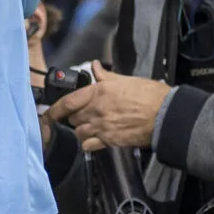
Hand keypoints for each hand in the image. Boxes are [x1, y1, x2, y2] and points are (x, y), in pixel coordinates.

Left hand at [55, 64, 171, 151]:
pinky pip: (88, 146)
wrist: (165, 115)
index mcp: (98, 92)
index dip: (54, 109)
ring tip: (90, 126)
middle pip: (72, 118)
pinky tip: (94, 139)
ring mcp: (102, 127)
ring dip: (81, 130)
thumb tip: (95, 67)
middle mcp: (96, 110)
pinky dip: (88, 144)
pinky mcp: (109, 141)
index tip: (49, 113)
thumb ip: (106, 76)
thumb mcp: (126, 79)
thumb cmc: (150, 95)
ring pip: (79, 132)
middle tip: (83, 114)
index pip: (68, 102)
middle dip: (75, 116)